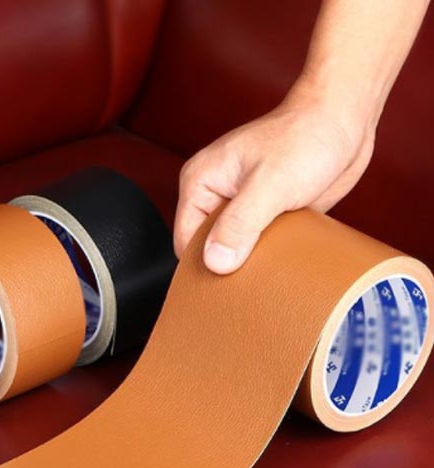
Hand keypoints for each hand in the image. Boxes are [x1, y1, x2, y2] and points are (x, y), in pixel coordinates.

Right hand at [174, 85, 376, 273]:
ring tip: (272, 267)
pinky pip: (259, 247)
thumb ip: (239, 225)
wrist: (345, 121)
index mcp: (201, 183)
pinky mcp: (265, 216)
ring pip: (235, 252)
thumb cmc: (306, 136)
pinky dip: (271, 256)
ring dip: (253, 263)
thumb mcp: (270, 185)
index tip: (227, 283)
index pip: (186, 241)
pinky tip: (285, 258)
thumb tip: (215, 263)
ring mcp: (241, 207)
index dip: (204, 265)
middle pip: (209, 249)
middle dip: (229, 266)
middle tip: (254, 279)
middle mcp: (216, 196)